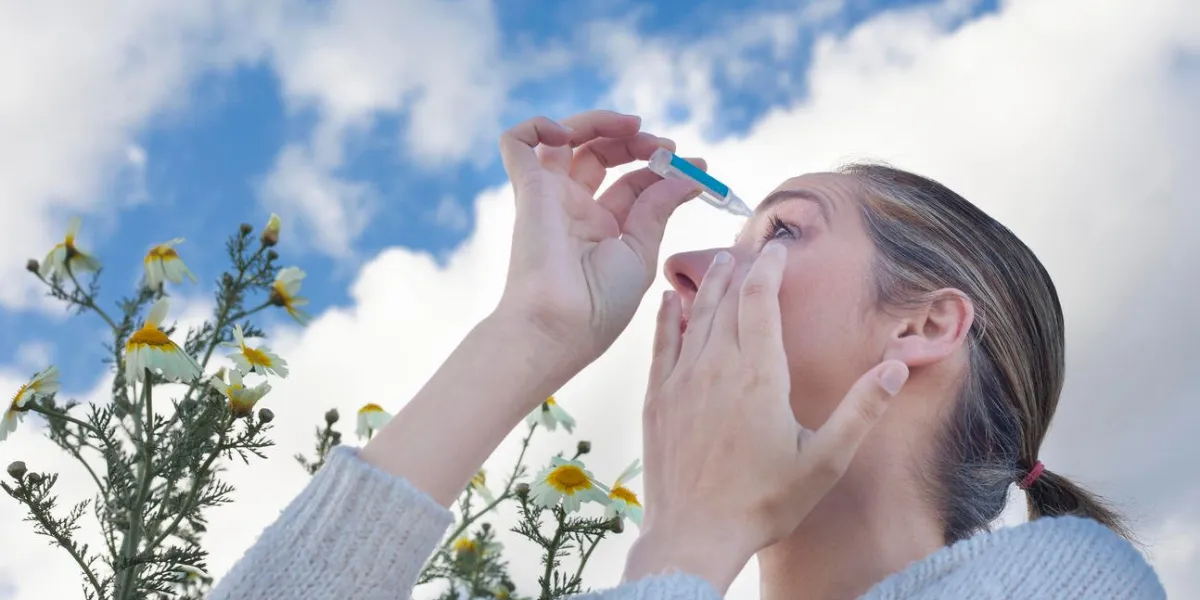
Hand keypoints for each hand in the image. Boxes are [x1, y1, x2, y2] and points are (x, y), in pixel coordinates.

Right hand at [494, 110, 703, 377]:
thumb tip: (690, 176)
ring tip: (632, 127)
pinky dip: (538, 125)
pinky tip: (568, 134)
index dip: (665, 168)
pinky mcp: (527, 188)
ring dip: (599, 121)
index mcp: (604, 228)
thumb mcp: (641, 250)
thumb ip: (659, 207)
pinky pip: (517, 141)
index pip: (633, 182)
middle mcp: (575, 208)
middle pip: (602, 153)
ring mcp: (550, 196)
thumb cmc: (600, 305)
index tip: (699, 166)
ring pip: (564, 138)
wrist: (560, 325)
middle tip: (664, 146)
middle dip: (636, 141)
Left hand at [624, 242, 910, 592]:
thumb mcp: (824, 460)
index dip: (769, 266)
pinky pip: (662, 342)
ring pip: (693, 315)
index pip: (761, 298)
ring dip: (708, 284)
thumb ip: (861, 409)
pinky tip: (669, 301)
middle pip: (727, 298)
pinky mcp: (659, 398)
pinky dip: (667, 316)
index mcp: (760, 373)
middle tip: (750, 247)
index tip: (777, 247)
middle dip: (741, 267)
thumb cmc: (763, 502)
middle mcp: (717, 365)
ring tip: (719, 262)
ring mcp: (682, 379)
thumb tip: (896, 366)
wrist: (695, 534)